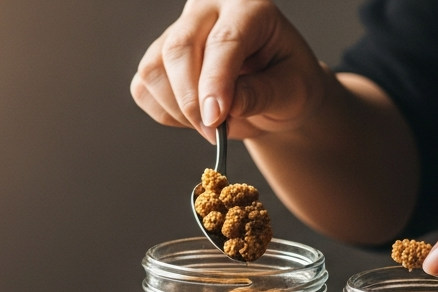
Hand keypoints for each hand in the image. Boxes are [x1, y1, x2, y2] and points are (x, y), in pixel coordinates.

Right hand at [130, 0, 328, 140]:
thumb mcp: (293, 91)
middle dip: (191, 100)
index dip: (216, 82)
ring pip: (153, 70)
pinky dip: (167, 114)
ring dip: (178, 109)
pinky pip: (143, 89)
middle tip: (214, 132)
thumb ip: (262, 95)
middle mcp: (208, 10)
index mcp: (249, 8)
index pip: (223, 41)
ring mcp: (177, 31)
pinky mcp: (157, 57)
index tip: (215, 120)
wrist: (274, 89)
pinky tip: (196, 117)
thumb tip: (226, 107)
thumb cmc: (287, 83)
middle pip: (179, 48)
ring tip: (212, 126)